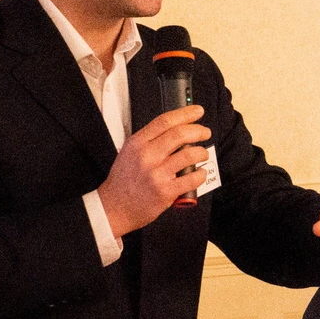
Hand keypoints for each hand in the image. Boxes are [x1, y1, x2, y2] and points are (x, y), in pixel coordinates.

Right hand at [97, 105, 211, 237]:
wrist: (114, 207)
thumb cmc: (124, 179)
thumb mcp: (129, 152)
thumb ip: (150, 140)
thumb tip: (176, 129)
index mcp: (137, 143)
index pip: (165, 121)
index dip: (185, 114)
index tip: (198, 111)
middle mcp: (147, 156)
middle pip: (180, 134)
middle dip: (199, 131)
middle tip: (205, 133)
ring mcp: (157, 174)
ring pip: (190, 154)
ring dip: (202, 152)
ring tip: (202, 154)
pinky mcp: (166, 191)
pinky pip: (193, 178)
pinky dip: (201, 174)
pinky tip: (200, 173)